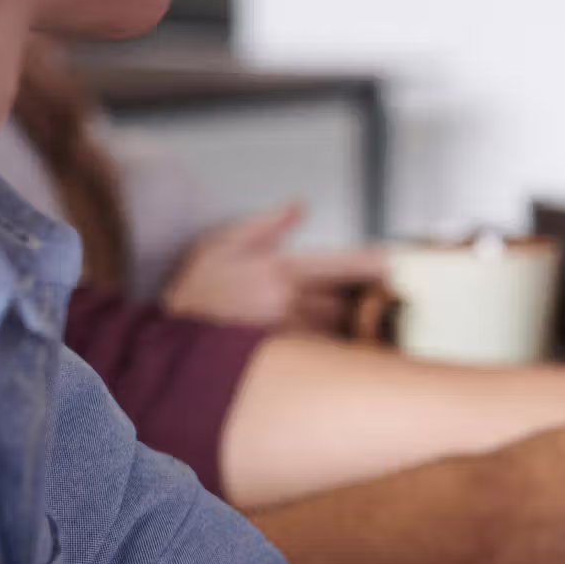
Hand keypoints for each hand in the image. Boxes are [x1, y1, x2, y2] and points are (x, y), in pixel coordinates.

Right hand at [165, 202, 387, 334]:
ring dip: (354, 325)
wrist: (168, 336)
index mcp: (280, 269)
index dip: (373, 266)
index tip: (395, 264)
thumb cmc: (198, 289)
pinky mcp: (284, 358)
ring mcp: (288, 333)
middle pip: (348, 301)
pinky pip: (324, 353)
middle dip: (367, 299)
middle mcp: (288, 301)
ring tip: (372, 322)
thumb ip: (267, 225)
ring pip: (340, 329)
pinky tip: (348, 347)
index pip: (342, 265)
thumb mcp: (223, 244)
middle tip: (390, 296)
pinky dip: (338, 348)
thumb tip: (299, 205)